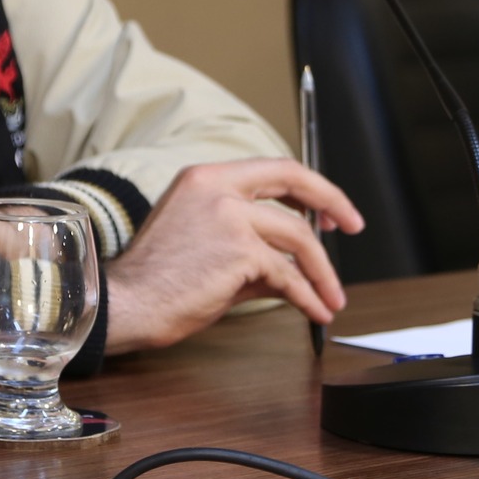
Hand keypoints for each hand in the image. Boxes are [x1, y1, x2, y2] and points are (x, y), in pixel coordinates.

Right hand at [105, 159, 364, 352]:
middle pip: (295, 183)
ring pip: (298, 237)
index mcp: (205, 178)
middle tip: (353, 228)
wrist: (125, 305)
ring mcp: (230, 216)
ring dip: (322, 271)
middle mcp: (218, 187)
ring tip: (332, 297)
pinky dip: (308, 296)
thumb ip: (250, 247)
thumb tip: (293, 267)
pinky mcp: (239, 252)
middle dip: (332, 204)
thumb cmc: (156, 282)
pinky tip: (316, 310)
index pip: (274, 168)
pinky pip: (288, 275)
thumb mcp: (204, 246)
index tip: (329, 209)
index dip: (309, 187)